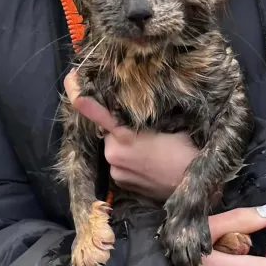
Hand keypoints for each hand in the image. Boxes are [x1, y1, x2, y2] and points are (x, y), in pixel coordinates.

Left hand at [64, 70, 197, 200]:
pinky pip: (120, 165)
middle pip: (110, 131)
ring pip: (115, 149)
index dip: (79, 93)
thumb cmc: (187, 152)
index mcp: (124, 136)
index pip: (95, 111)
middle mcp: (112, 154)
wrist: (194, 188)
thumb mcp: (173, 124)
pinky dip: (130, 162)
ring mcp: (115, 172)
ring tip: (153, 151)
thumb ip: (149, 115)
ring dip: (127, 147)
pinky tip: (150, 164)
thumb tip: (142, 104)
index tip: (71, 77)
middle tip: (148, 132)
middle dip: (122, 129)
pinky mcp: (121, 185)